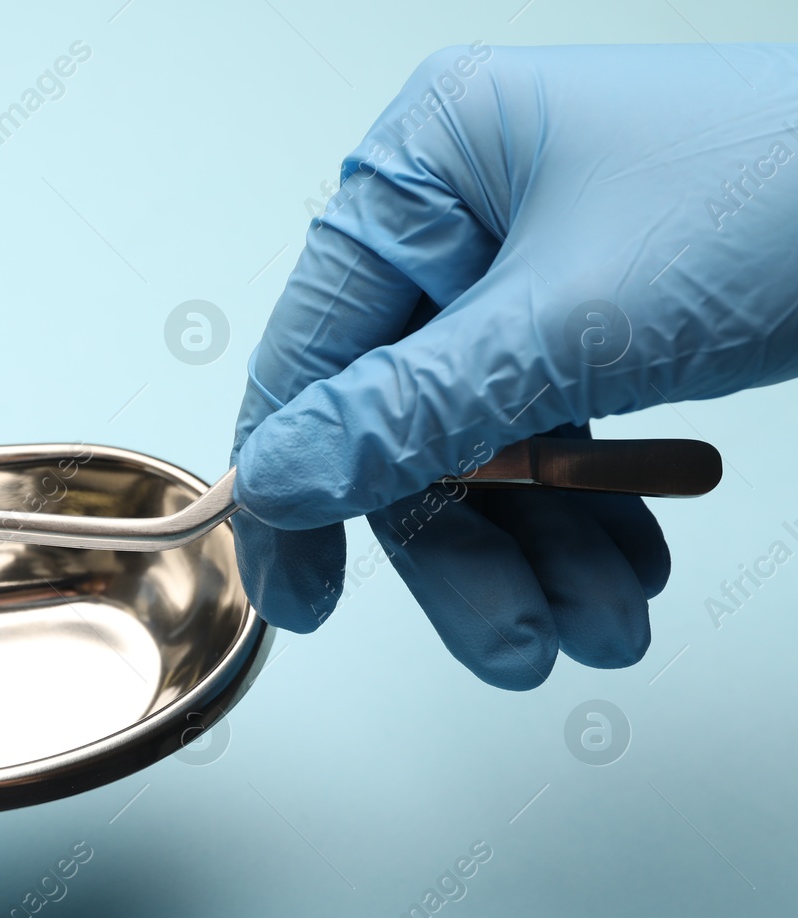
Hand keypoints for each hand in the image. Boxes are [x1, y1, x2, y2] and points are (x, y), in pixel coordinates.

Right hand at [232, 43, 797, 688]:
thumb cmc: (790, 194)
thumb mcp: (571, 328)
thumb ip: (408, 415)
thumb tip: (283, 479)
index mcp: (427, 165)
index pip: (314, 346)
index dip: (298, 478)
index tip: (304, 592)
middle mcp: (464, 212)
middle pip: (399, 414)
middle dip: (465, 543)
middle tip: (506, 641)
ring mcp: (528, 268)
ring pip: (480, 442)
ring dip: (538, 550)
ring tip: (597, 628)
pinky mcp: (591, 315)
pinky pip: (551, 434)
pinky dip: (588, 515)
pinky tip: (624, 573)